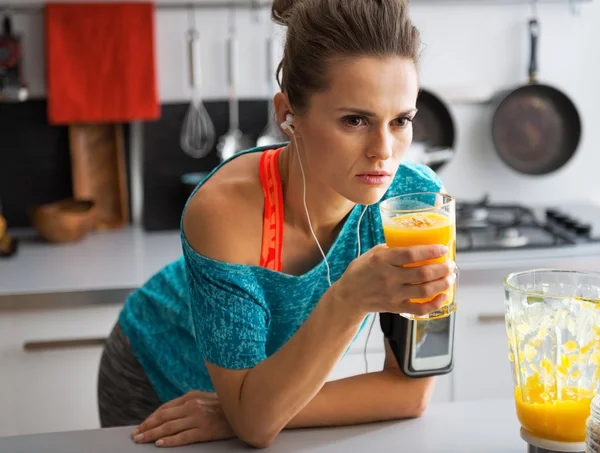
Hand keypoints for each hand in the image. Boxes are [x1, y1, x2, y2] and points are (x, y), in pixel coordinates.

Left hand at [131, 390, 234, 446]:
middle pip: (163, 418)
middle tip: (135, 435)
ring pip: (169, 427)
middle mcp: (192, 406)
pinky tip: (160, 444)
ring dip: (152, 434)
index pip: (164, 408)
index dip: (151, 417)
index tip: (142, 425)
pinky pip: (183, 437)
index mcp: (190, 396)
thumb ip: (188, 403)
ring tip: (141, 440)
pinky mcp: (204, 430)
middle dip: (147, 427)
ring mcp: (198, 418)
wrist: (243, 409)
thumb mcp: (203, 398)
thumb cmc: (223, 405)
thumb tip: (169, 412)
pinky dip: (170, 440)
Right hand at [333, 244, 455, 316]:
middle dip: (442, 268)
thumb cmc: (361, 271)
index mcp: (383, 259)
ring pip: (424, 290)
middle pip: (422, 273)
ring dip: (442, 284)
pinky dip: (434, 304)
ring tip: (450, 278)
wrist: (349, 296)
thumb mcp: (372, 254)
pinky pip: (419, 308)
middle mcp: (389, 277)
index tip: (443, 248)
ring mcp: (392, 294)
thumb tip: (415, 242)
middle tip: (451, 264)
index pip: (411, 254)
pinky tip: (443, 297)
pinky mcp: (395, 307)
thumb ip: (392, 249)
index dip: (431, 251)